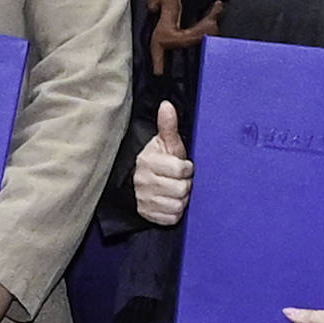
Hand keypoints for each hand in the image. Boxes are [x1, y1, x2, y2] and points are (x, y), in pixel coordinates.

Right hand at [131, 99, 190, 228]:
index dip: (186, 168)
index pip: (181, 169)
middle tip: (178, 180)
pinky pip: (172, 217)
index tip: (182, 167)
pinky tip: (170, 202)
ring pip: (178, 204)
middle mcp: (143, 182)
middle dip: (185, 185)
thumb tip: (167, 105)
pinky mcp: (148, 215)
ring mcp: (145, 200)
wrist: (137, 184)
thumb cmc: (157, 161)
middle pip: (182, 189)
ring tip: (174, 190)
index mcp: (148, 162)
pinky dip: (174, 212)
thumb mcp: (164, 143)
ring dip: (181, 199)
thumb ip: (168, 126)